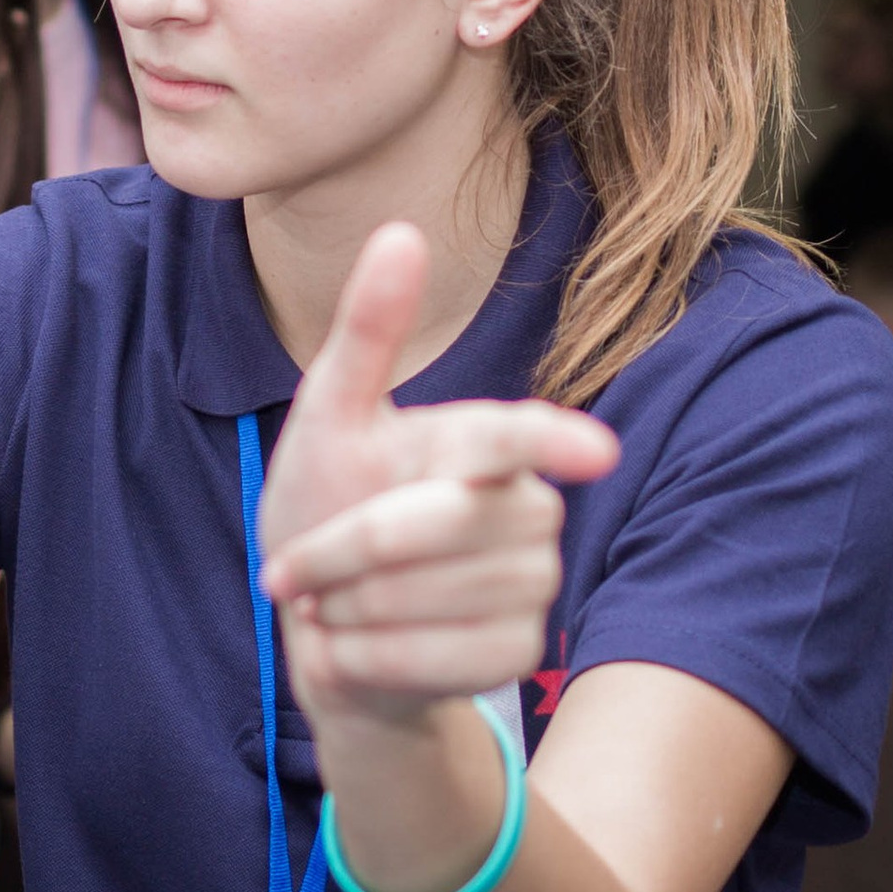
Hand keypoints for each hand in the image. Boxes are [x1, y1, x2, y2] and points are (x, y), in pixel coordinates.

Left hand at [256, 225, 618, 724]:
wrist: (327, 630)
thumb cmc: (331, 509)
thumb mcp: (330, 419)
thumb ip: (366, 332)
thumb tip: (401, 230)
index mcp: (484, 445)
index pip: (521, 436)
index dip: (554, 441)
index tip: (593, 453)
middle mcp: (527, 510)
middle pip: (427, 527)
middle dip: (339, 550)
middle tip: (299, 568)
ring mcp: (533, 585)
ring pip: (426, 598)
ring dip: (348, 609)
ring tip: (333, 605)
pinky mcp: (519, 655)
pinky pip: (432, 658)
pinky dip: (365, 661)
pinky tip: (353, 651)